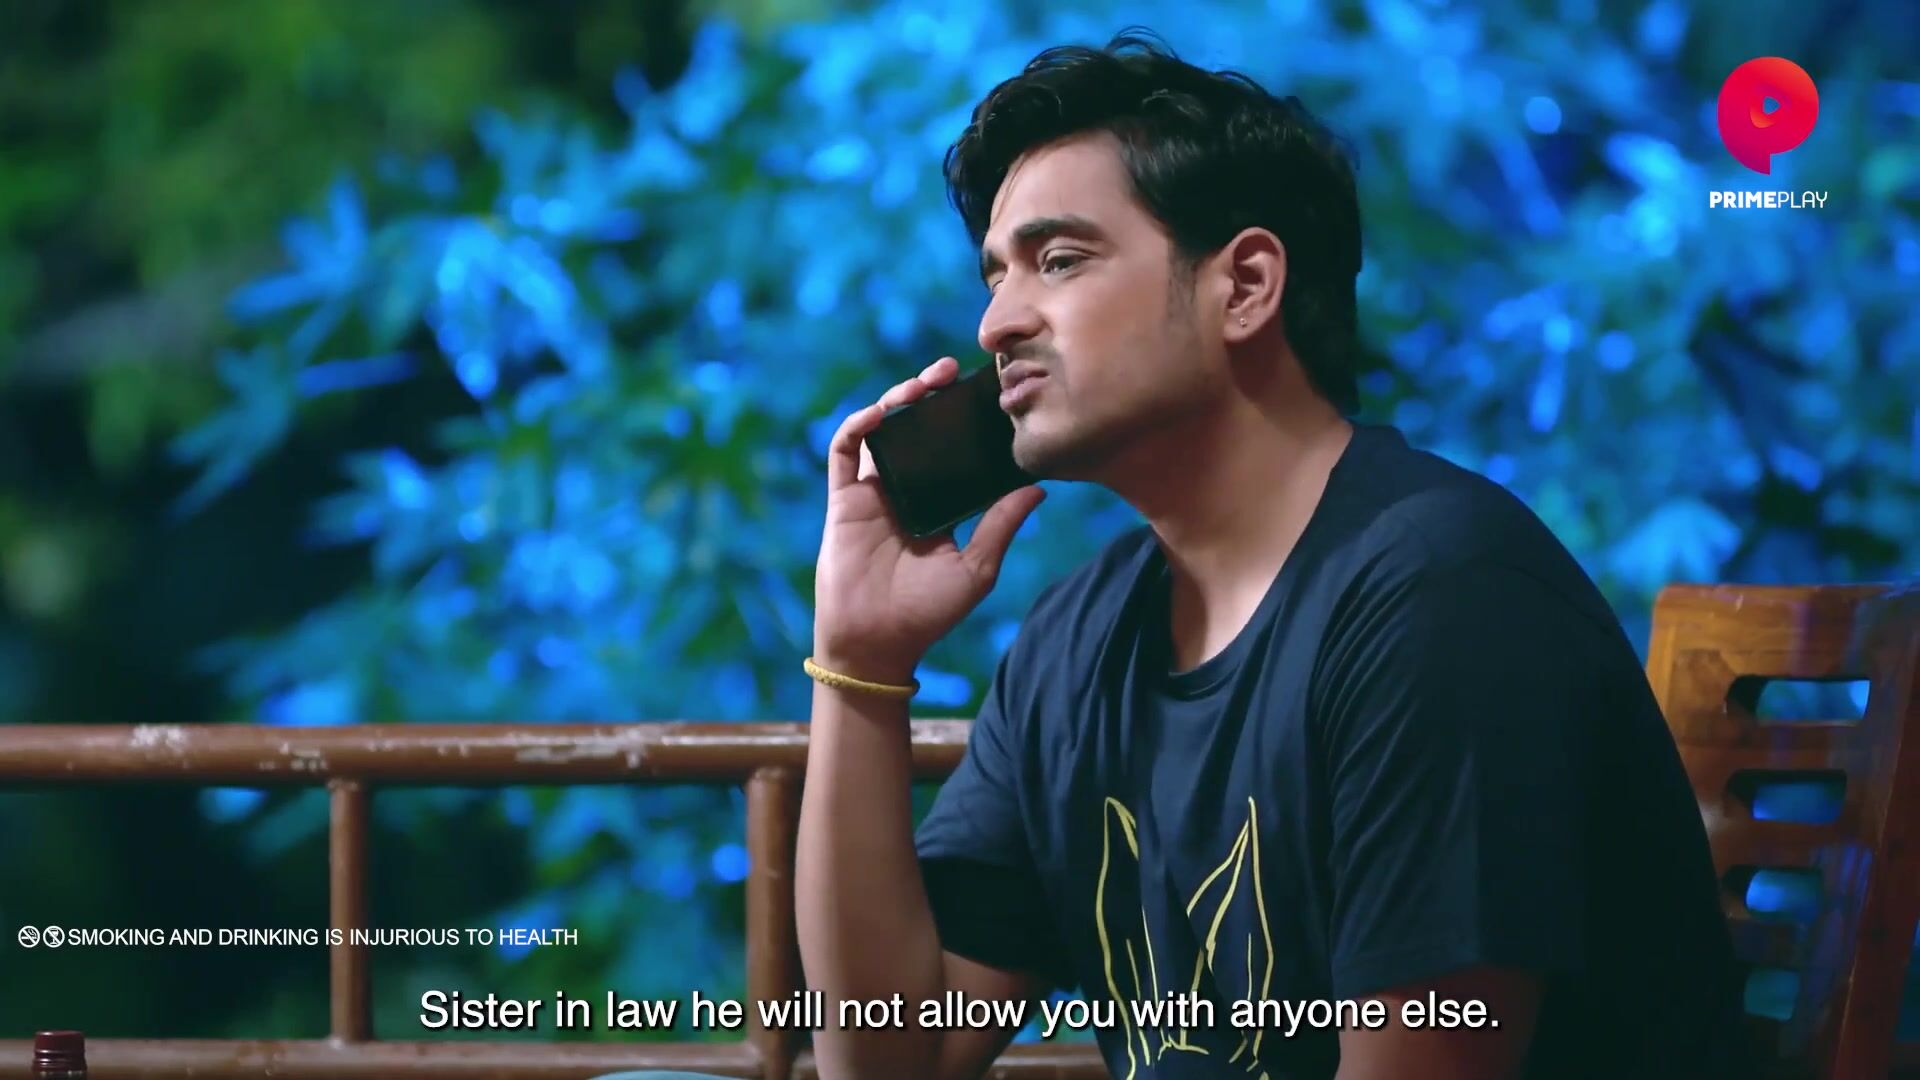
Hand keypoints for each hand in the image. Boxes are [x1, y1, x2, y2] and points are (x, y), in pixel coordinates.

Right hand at [813, 356, 1046, 683]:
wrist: (877, 642)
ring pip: (883, 430)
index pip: (953, 449)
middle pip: (918, 429)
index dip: (965, 420)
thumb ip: (1001, 526)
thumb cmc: (927, 613)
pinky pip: (845, 451)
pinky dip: (860, 425)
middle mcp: (905, 490)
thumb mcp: (977, 569)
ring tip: (924, 382)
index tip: (987, 394)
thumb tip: (1039, 488)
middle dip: (931, 394)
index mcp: (938, 503)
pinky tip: (882, 411)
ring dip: (898, 399)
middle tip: (953, 371)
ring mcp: (872, 492)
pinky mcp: (843, 499)